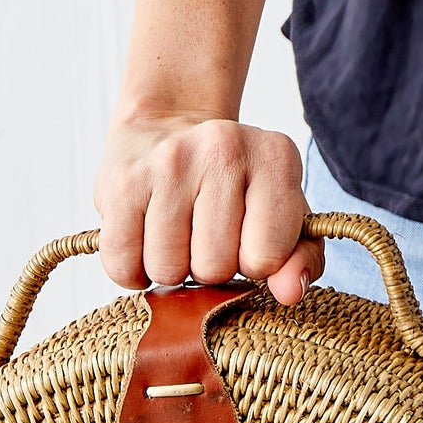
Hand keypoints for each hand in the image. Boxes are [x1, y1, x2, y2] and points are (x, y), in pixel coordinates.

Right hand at [94, 115, 323, 303]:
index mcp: (275, 158)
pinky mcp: (121, 182)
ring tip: (178, 237)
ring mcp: (167, 163)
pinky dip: (134, 271)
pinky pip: (123, 265)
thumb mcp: (285, 216)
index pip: (268, 256)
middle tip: (207, 239)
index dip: (256, 265)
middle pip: (214, 267)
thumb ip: (301, 258)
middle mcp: (223, 150)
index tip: (247, 242)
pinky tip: (147, 243)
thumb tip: (289, 293)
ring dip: (172, 270)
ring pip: (167, 270)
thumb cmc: (235, 187)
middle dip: (211, 269)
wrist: (167, 129)